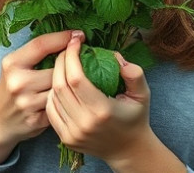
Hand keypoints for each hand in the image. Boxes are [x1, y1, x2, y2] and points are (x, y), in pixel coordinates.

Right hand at [0, 30, 74, 162]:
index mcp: (12, 64)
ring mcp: (27, 103)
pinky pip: (60, 105)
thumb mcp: (15, 65)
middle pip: (57, 68)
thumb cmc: (11, 86)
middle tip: (83, 57)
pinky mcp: (36, 120)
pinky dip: (65, 101)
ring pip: (61, 88)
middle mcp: (18, 82)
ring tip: (75, 79)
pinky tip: (68, 98)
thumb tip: (69, 38)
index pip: (41, 45)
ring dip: (69, 84)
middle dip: (70, 63)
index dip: (63, 37)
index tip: (78, 34)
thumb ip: (36, 53)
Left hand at [45, 32, 156, 164]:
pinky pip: (51, 110)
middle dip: (60, 61)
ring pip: (53, 97)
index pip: (76, 78)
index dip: (71, 56)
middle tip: (67, 49)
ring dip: (55, 76)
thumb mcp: (142, 94)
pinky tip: (61, 84)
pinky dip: (53, 94)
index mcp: (102, 110)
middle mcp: (84, 123)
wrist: (128, 150)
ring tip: (64, 64)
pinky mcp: (65, 138)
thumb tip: (115, 57)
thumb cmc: (135, 118)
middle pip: (60, 85)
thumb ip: (134, 73)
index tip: (75, 42)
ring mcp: (72, 133)